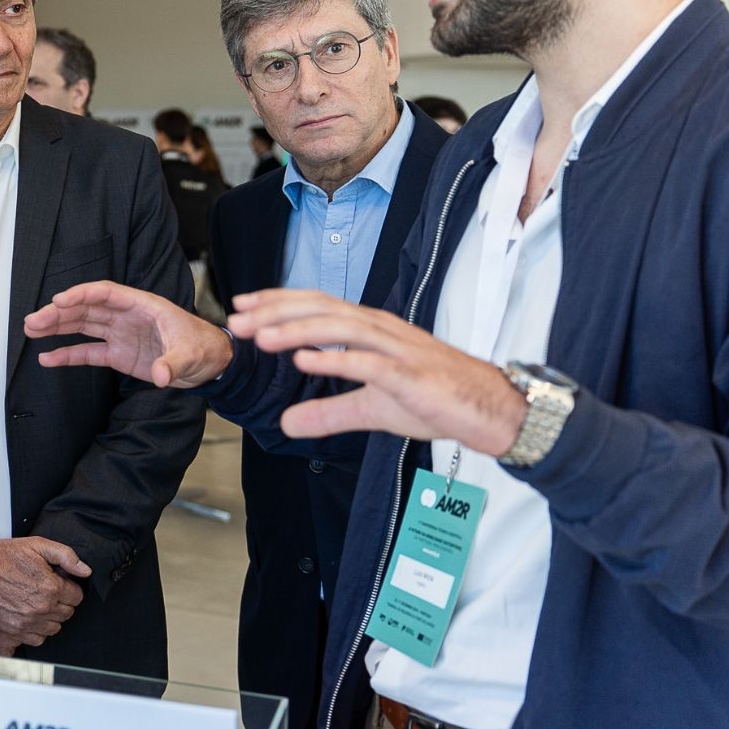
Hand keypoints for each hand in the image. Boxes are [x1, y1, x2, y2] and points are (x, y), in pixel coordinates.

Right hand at [0, 537, 90, 641]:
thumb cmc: (4, 556)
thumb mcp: (38, 545)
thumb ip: (66, 556)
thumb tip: (86, 571)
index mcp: (51, 587)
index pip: (77, 597)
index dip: (69, 588)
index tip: (59, 583)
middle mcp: (42, 608)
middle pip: (67, 613)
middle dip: (62, 602)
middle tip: (47, 591)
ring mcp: (28, 621)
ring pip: (55, 627)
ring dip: (51, 617)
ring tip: (39, 603)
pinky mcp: (14, 630)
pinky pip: (38, 639)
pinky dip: (38, 630)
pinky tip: (31, 616)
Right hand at [24, 281, 234, 386]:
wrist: (209, 364)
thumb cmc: (202, 347)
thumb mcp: (191, 354)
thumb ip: (173, 363)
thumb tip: (161, 375)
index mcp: (143, 305)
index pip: (106, 293)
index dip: (81, 295)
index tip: (59, 301)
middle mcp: (126, 316)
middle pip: (87, 308)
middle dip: (59, 313)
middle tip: (34, 320)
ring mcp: (120, 334)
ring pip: (82, 326)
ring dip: (57, 328)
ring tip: (31, 331)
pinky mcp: (118, 354)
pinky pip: (88, 352)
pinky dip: (68, 354)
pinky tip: (47, 358)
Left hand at [227, 289, 528, 455]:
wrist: (490, 411)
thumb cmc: (436, 400)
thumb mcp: (371, 409)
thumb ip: (328, 413)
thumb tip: (286, 425)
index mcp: (372, 329)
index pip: (318, 306)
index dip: (279, 303)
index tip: (243, 307)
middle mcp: (382, 330)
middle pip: (322, 309)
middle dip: (276, 312)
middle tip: (238, 320)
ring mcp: (397, 350)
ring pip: (341, 329)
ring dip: (297, 330)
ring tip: (262, 338)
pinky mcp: (411, 376)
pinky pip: (369, 363)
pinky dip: (335, 359)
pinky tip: (305, 361)